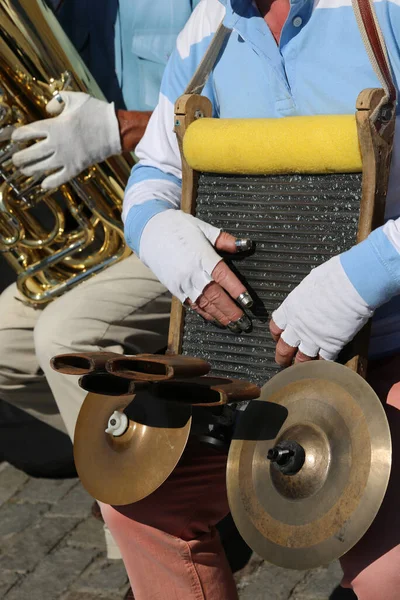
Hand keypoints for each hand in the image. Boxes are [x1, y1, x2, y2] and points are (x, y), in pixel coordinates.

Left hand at [12, 91, 120, 189]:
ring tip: (24, 170)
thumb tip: (47, 109)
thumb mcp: (75, 98)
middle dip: (19, 157)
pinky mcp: (76, 167)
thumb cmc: (95, 112)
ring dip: (30, 170)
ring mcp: (65, 157)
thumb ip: (57, 101)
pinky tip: (43, 184)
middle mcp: (56, 143)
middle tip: (15, 159)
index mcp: (53, 125)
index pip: (28, 132)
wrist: (115, 130)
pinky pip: (59, 178)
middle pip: (30, 153)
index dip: (18, 136)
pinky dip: (50, 183)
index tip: (15, 138)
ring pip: (41, 168)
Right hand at [139, 210, 253, 331]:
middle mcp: (192, 272)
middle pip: (215, 295)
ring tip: (234, 326)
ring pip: (204, 304)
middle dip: (231, 310)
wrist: (150, 233)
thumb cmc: (179, 227)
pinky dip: (205, 314)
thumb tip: (247, 244)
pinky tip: (216, 320)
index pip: (223, 276)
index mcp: (202, 256)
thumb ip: (226, 240)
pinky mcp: (175, 289)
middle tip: (245, 322)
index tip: (248, 302)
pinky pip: (191, 305)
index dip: (236, 290)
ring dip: (220, 316)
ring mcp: (182, 282)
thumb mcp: (204, 228)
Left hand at [269, 255, 373, 366]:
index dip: (277, 334)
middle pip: (284, 347)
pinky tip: (324, 365)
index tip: (279, 337)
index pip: (275, 327)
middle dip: (282, 356)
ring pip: (302, 359)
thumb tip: (309, 296)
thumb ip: (305, 296)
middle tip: (283, 361)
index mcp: (290, 308)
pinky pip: (324, 360)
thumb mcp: (310, 283)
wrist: (353, 284)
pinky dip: (323, 364)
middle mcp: (298, 326)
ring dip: (301, 364)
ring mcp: (313, 338)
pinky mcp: (331, 345)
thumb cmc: (334, 276)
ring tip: (301, 369)